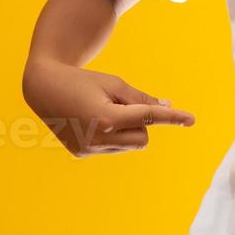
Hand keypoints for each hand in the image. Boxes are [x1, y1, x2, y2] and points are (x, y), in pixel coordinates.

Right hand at [22, 59, 194, 156]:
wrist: (43, 87)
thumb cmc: (83, 80)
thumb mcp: (114, 84)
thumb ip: (142, 99)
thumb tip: (167, 108)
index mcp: (107, 118)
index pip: (148, 117)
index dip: (172, 117)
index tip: (191, 119)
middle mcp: (97, 139)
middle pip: (143, 137)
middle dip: (141, 122)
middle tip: (120, 104)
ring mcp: (88, 150)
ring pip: (130, 144)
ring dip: (127, 129)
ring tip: (101, 111)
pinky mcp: (82, 154)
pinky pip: (112, 147)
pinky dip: (112, 135)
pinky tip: (92, 122)